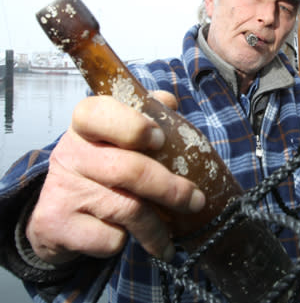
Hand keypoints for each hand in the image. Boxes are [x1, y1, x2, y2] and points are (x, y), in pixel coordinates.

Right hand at [26, 91, 205, 263]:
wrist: (59, 218)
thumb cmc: (103, 169)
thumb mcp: (120, 139)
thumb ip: (148, 116)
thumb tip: (170, 102)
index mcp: (86, 125)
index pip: (99, 113)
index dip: (133, 126)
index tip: (160, 140)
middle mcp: (70, 152)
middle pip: (128, 169)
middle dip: (171, 190)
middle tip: (196, 202)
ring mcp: (62, 189)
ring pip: (125, 208)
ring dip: (158, 228)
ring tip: (170, 239)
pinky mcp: (57, 225)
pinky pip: (109, 238)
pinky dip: (124, 243)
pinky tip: (124, 238)